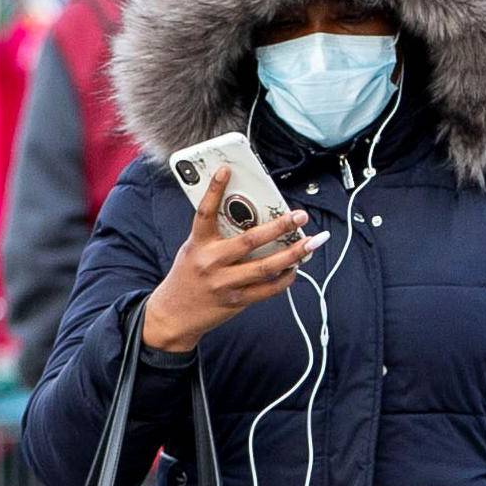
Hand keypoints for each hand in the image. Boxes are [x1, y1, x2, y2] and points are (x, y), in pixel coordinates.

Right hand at [143, 168, 329, 352]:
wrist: (173, 315)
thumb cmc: (187, 277)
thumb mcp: (193, 251)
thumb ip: (216, 237)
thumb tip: (251, 220)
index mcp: (198, 244)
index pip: (205, 212)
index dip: (214, 189)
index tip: (227, 170)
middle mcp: (211, 262)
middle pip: (249, 241)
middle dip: (279, 227)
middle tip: (299, 216)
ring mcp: (224, 284)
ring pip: (265, 267)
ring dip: (293, 254)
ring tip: (311, 242)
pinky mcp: (236, 301)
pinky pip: (267, 290)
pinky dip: (285, 279)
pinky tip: (295, 268)